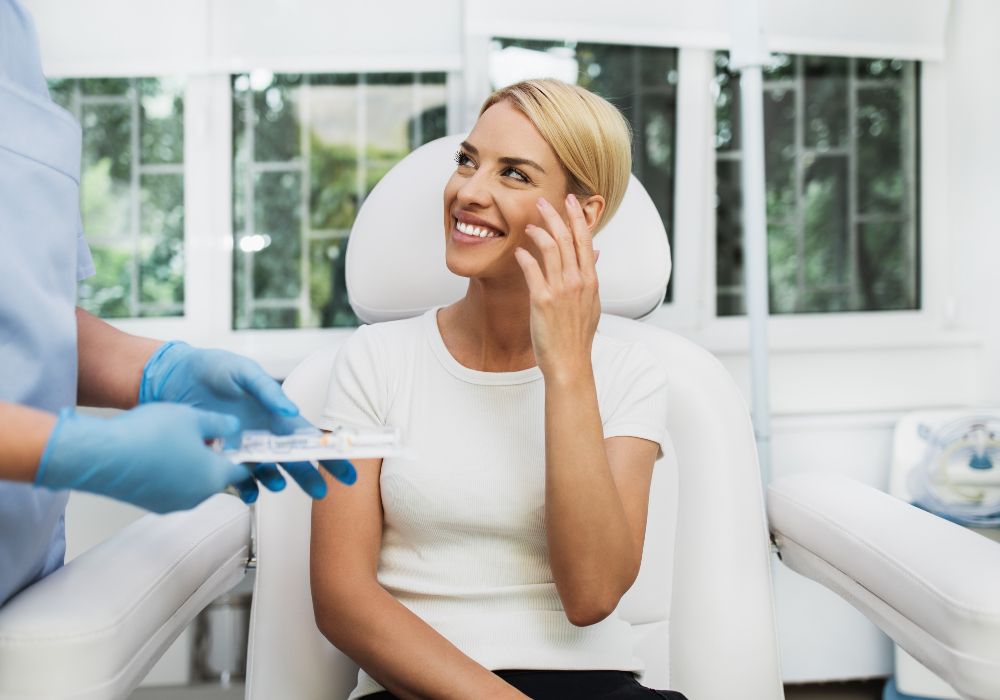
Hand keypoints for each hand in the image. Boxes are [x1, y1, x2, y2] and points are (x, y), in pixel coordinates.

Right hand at [35, 403, 249, 513]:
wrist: (101, 454)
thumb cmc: (147, 436)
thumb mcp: (194, 417)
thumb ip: (221, 424)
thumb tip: (233, 427)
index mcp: (214, 476)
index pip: (245, 471)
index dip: (249, 456)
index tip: (250, 448)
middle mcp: (197, 496)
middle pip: (219, 477)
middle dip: (217, 457)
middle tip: (210, 437)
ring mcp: (172, 503)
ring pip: (194, 483)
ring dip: (193, 465)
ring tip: (179, 440)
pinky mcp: (151, 504)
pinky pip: (172, 488)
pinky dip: (173, 473)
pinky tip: (159, 452)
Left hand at [139, 342, 355, 499]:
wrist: (173, 377)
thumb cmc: (212, 368)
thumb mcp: (243, 372)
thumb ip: (267, 390)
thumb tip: (290, 410)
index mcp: (276, 414)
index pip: (309, 437)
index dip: (328, 454)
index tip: (344, 470)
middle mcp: (264, 434)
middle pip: (294, 461)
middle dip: (310, 477)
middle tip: (321, 493)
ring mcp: (243, 448)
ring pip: (269, 473)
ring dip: (275, 482)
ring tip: (277, 485)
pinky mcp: (221, 457)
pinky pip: (238, 480)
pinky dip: (245, 489)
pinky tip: (248, 492)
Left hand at [513, 194, 600, 381]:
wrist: (570, 363)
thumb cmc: (577, 336)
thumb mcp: (592, 304)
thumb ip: (590, 276)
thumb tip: (594, 253)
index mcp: (591, 281)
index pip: (585, 240)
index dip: (577, 217)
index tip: (570, 200)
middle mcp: (578, 282)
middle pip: (567, 238)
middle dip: (555, 215)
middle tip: (543, 201)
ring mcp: (561, 290)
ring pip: (551, 248)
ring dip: (539, 232)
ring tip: (529, 225)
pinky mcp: (542, 300)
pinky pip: (532, 269)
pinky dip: (525, 256)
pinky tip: (519, 251)